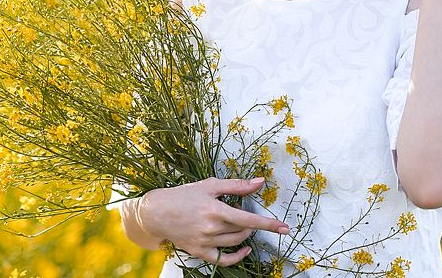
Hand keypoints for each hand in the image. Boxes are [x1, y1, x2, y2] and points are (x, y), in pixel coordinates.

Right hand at [138, 176, 289, 266]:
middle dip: (250, 222)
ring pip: (235, 242)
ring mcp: (205, 242)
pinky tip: (244, 248)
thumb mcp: (210, 185)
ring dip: (244, 234)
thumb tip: (260, 181)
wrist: (157, 212)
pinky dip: (237, 256)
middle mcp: (210, 227)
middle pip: (243, 230)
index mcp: (214, 209)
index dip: (268, 224)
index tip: (284, 227)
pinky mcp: (199, 252)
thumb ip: (237, 185)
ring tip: (238, 222)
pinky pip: (223, 260)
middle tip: (242, 211)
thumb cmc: (184, 195)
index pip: (248, 218)